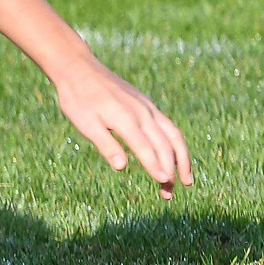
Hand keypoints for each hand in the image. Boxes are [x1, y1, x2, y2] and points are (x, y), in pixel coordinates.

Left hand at [53, 57, 194, 198]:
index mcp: (126, 118)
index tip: (165, 183)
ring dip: (181, 159)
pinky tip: (174, 157)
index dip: (156, 167)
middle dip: (171, 170)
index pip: (147, 148)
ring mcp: (148, 107)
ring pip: (173, 135)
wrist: (79, 69)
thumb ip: (106, 144)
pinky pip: (168, 126)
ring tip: (185, 180)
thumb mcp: (86, 124)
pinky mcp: (147, 105)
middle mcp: (143, 112)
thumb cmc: (78, 99)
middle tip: (169, 194)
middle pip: (165, 145)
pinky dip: (176, 144)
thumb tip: (122, 167)